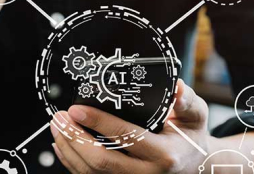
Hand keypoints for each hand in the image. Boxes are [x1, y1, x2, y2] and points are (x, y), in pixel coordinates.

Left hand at [50, 79, 211, 172]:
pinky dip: (72, 162)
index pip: (126, 138)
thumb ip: (186, 101)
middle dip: (75, 138)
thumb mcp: (196, 116)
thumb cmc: (189, 137)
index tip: (77, 108)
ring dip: (68, 149)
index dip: (99, 122)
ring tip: (57, 126)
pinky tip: (62, 145)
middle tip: (60, 117)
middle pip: (102, 161)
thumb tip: (176, 88)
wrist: (194, 166)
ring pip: (92, 173)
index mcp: (165, 155)